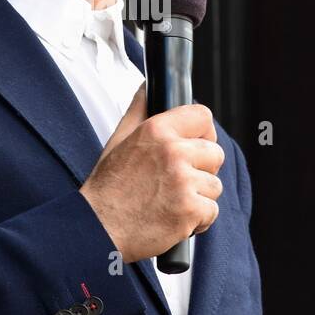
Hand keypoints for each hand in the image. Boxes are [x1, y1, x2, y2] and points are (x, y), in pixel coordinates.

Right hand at [80, 85, 224, 262]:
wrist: (98, 228)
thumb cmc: (108, 187)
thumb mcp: (118, 140)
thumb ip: (138, 110)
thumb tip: (147, 87)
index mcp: (157, 130)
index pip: (203, 116)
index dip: (203, 133)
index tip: (197, 145)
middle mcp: (173, 151)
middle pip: (216, 154)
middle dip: (202, 170)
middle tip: (178, 181)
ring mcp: (183, 181)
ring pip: (215, 186)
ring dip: (198, 197)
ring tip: (171, 202)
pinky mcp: (190, 210)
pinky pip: (211, 211)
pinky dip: (197, 220)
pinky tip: (175, 219)